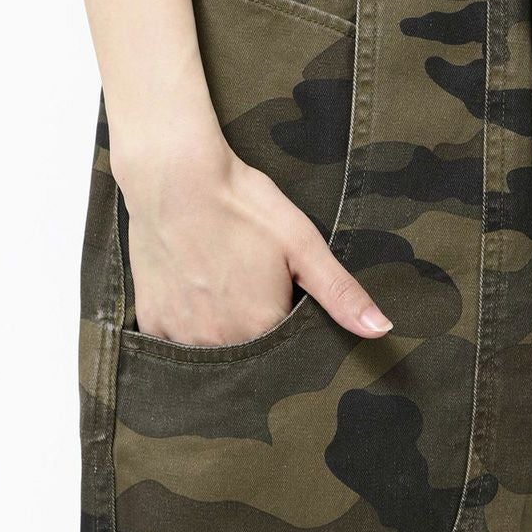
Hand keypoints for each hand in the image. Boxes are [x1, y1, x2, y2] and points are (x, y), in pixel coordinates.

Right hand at [112, 129, 392, 346]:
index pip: (286, 354)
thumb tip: (381, 329)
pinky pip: (171, 341)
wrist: (175, 175)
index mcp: (261, 326)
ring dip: (219, 333)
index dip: (288, 327)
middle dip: (253, 333)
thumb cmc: (241, 203)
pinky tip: (192, 291)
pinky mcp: (150, 318)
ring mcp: (180, 333)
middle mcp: (219, 341)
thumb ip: (340, 292)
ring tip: (219, 286)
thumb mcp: (301, 243)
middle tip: (246, 285)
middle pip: (247, 356)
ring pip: (209, 352)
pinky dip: (184, 326)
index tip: (280, 299)